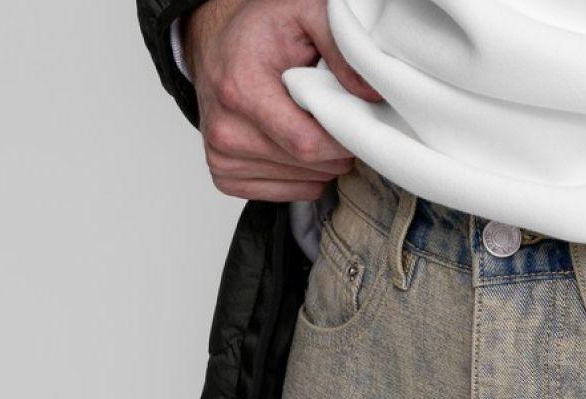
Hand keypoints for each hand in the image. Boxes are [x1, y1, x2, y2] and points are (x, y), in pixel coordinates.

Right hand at [183, 0, 380, 200]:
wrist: (215, 45)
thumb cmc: (258, 31)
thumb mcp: (303, 13)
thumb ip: (339, 46)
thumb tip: (370, 94)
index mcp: (241, 90)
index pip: (307, 144)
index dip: (342, 140)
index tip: (353, 121)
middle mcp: (226, 130)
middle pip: (309, 166)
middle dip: (335, 147)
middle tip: (332, 116)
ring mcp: (223, 157)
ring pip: (304, 183)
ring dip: (321, 162)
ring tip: (309, 124)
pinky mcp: (225, 176)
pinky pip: (288, 194)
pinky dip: (303, 176)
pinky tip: (294, 144)